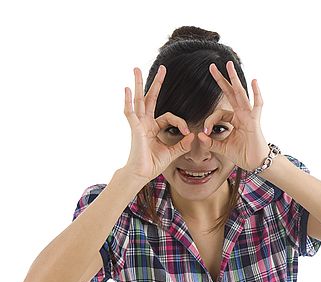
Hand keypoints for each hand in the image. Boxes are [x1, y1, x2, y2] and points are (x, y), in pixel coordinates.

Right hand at [123, 66, 195, 182]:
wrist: (142, 174)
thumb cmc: (153, 164)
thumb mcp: (172, 153)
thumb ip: (182, 144)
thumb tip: (193, 135)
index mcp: (154, 128)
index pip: (169, 117)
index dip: (180, 122)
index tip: (186, 132)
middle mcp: (145, 123)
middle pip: (151, 98)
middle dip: (156, 83)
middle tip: (162, 68)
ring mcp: (138, 124)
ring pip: (139, 100)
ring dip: (138, 84)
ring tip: (136, 68)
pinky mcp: (134, 128)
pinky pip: (129, 112)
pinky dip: (127, 101)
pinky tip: (126, 88)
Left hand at [197, 61, 269, 171]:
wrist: (255, 163)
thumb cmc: (242, 154)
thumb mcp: (222, 148)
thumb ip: (211, 142)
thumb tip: (199, 135)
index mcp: (234, 119)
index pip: (219, 113)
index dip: (210, 120)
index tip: (205, 131)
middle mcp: (241, 114)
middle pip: (230, 93)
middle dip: (221, 80)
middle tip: (212, 66)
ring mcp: (249, 116)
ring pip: (240, 94)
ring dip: (234, 79)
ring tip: (229, 65)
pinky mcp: (255, 121)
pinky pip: (257, 105)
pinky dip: (256, 93)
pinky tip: (254, 80)